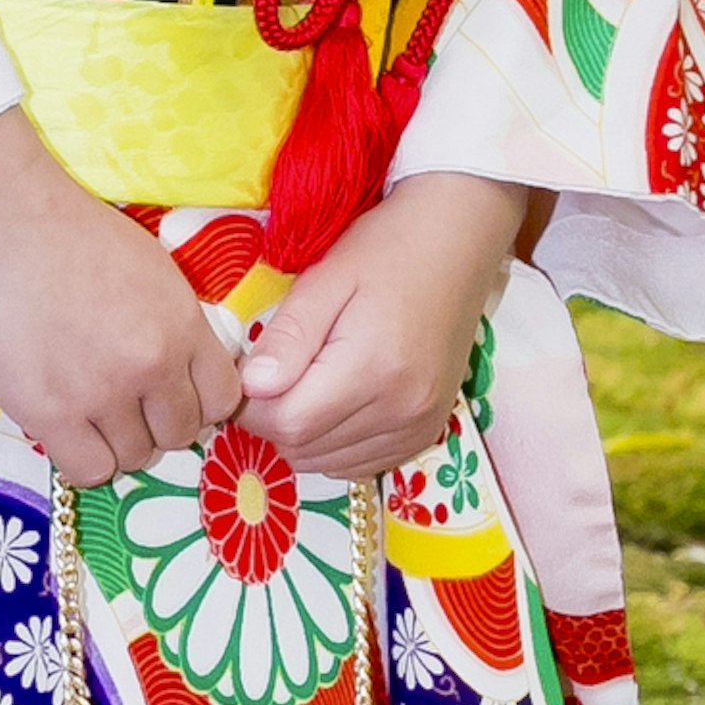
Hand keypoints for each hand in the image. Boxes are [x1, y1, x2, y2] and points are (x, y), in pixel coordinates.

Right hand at [0, 105, 246, 483]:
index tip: (168, 394)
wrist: (0, 215)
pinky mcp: (52, 412)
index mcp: (182, 323)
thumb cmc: (66, 228)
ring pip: (134, 458)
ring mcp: (104, 392)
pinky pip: (88, 470)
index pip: (222, 399)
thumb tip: (178, 366)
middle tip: (118, 402)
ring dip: (113, 441)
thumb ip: (172, 321)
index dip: (195, 403)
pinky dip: (81, 456)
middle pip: (179, 435)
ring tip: (84, 409)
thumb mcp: (149, 267)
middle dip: (153, 424)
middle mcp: (153, 363)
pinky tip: (63, 426)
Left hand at [238, 173, 531, 484]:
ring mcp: (419, 425)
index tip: (245, 375)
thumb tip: (250, 388)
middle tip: (271, 374)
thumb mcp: (326, 278)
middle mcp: (402, 408)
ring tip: (303, 385)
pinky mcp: (427, 432)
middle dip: (273, 420)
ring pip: (329, 462)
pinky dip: (334, 447)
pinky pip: (361, 465)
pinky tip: (333, 407)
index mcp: (374, 367)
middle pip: (305, 447)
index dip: (251, 407)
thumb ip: (288, 337)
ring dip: (302, 436)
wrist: (459, 239)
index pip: (287, 422)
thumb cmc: (388, 247)